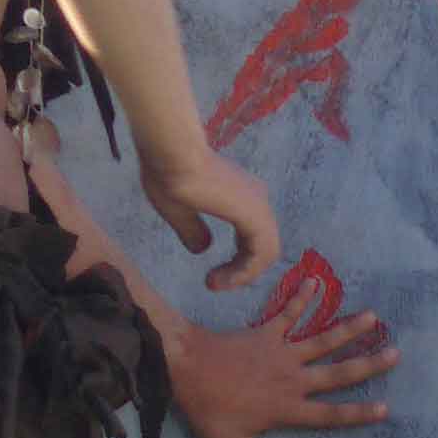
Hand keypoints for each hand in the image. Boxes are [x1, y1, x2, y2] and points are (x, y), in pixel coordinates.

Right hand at [139, 148, 279, 291]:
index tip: (212, 278)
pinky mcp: (255, 214)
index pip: (252, 238)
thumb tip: (202, 249)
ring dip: (243, 275)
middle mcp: (255, 199)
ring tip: (215, 284)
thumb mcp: (179, 211)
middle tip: (214, 284)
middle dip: (241, 271)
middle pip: (261, 247)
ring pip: (266, 252)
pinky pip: (263, 253)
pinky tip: (224, 279)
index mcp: (241, 196)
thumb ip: (193, 230)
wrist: (171, 153)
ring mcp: (258, 206)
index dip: (238, 263)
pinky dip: (246, 271)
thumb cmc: (170, 173)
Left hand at [171, 304, 398, 437]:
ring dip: (348, 328)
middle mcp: (292, 379)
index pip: (330, 415)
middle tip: (395, 354)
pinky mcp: (267, 333)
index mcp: (287, 409)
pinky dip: (302, 297)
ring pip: (322, 340)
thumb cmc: (208, 410)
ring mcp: (281, 353)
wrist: (186, 367)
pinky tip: (315, 281)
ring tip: (373, 316)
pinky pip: (288, 314)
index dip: (358, 414)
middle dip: (368, 365)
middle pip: (337, 374)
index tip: (385, 409)